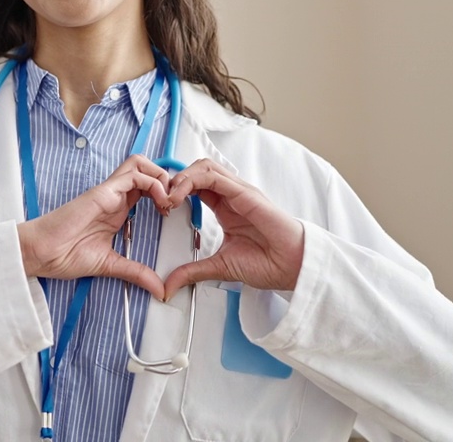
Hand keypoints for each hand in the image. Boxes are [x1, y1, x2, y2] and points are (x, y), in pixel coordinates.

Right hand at [18, 155, 170, 299]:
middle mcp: (114, 197)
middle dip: (166, 180)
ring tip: (168, 200)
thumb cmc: (64, 255)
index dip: (163, 193)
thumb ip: (136, 273)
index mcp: (116, 210)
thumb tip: (159, 289)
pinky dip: (153, 183)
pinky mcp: (103, 191)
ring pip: (140, 164)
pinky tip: (159, 201)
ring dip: (160, 177)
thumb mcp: (111, 266)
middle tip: (174, 203)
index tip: (172, 213)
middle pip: (145, 169)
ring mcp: (108, 192)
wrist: (42, 253)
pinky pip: (133, 174)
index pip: (145, 188)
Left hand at [162, 159, 304, 299]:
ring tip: (168, 196)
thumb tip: (169, 285)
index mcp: (225, 207)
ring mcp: (238, 191)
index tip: (160, 207)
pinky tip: (179, 195)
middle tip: (160, 199)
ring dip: (181, 177)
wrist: (293, 267)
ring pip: (203, 166)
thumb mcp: (219, 267)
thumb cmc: (268, 264)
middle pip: (197, 171)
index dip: (174, 191)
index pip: (194, 186)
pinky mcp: (245, 192)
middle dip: (174, 180)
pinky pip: (214, 175)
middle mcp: (231, 195)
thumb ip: (192, 271)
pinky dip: (192, 180)